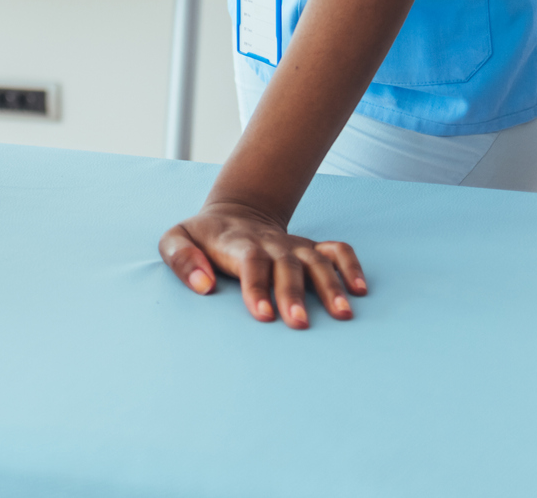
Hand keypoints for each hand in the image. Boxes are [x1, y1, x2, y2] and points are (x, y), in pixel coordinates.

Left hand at [159, 201, 365, 328]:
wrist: (234, 213)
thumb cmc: (202, 236)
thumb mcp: (176, 238)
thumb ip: (181, 258)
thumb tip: (202, 284)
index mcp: (237, 242)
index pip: (250, 261)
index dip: (257, 286)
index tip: (262, 314)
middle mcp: (270, 243)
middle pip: (286, 265)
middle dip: (293, 293)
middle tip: (300, 323)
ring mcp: (293, 245)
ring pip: (316, 261)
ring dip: (330, 285)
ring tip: (342, 314)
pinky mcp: (310, 248)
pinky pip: (336, 251)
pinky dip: (351, 266)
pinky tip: (360, 290)